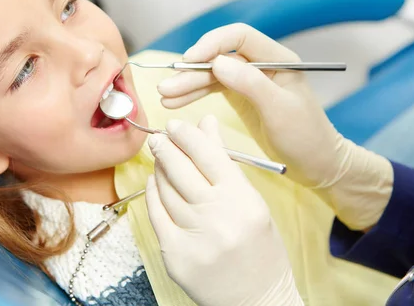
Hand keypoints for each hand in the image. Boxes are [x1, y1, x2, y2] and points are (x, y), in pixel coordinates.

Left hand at [146, 116, 302, 305]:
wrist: (258, 300)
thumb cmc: (260, 249)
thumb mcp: (251, 201)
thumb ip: (226, 163)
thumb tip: (206, 124)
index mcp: (244, 201)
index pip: (208, 155)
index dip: (187, 135)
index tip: (175, 126)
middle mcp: (219, 218)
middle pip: (182, 170)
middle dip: (165, 148)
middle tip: (158, 138)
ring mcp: (195, 238)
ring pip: (166, 191)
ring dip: (159, 171)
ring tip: (160, 161)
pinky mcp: (175, 256)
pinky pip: (156, 215)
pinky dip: (152, 195)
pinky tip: (155, 184)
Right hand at [157, 24, 392, 229]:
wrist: (316, 164)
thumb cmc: (306, 137)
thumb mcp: (280, 111)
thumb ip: (251, 84)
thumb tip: (219, 63)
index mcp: (278, 59)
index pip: (240, 36)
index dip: (212, 43)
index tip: (190, 60)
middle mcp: (262, 65)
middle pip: (220, 57)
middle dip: (192, 71)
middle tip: (166, 88)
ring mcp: (249, 80)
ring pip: (212, 74)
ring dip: (188, 84)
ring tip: (164, 97)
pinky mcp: (240, 96)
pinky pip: (213, 89)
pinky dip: (194, 95)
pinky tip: (175, 102)